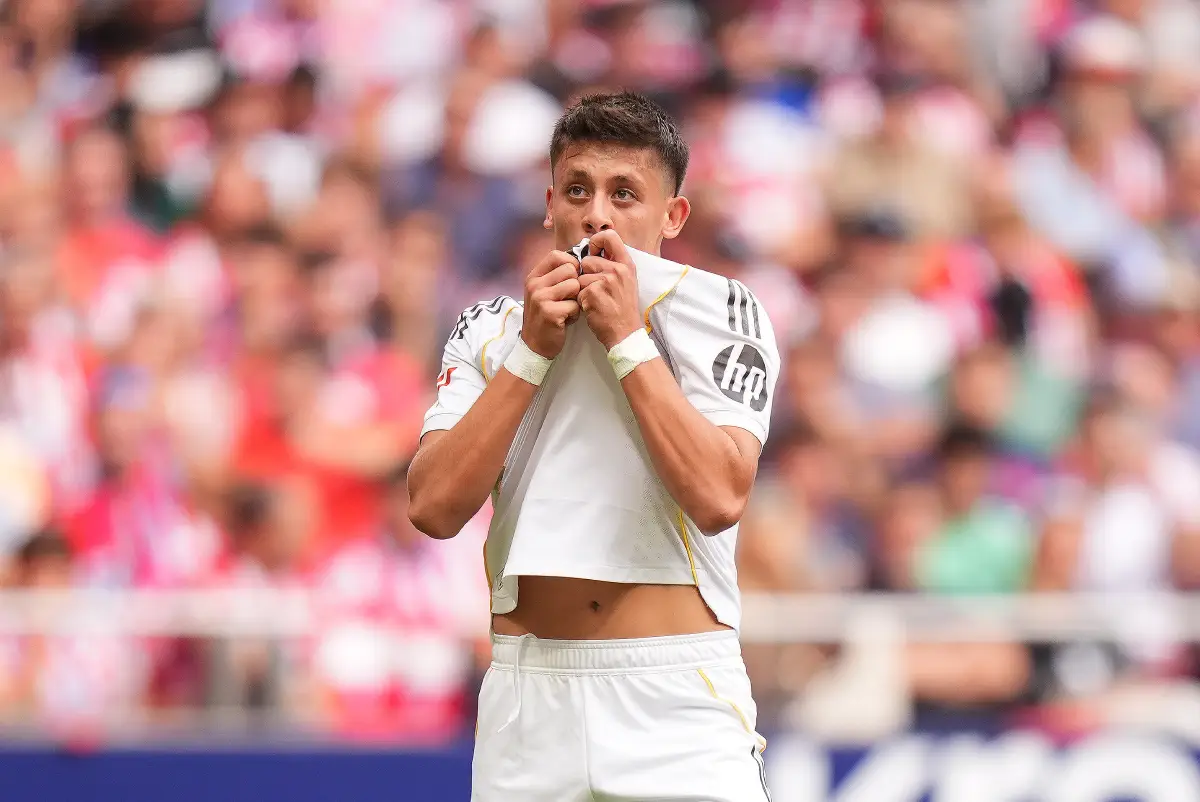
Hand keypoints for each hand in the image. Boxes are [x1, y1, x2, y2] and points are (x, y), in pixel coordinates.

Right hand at [521, 250, 580, 357]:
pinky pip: (575, 305)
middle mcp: (534, 284)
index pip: (556, 255)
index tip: (571, 278)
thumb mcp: (543, 291)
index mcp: (533, 276)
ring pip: (575, 286)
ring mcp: (541, 298)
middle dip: (575, 284)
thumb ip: (555, 276)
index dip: (570, 264)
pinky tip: (565, 320)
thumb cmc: (545, 316)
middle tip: (567, 299)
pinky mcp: (550, 313)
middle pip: (570, 270)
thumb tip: (579, 261)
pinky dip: (575, 314)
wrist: (534, 345)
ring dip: (576, 300)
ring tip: (566, 309)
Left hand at [578, 230, 642, 349]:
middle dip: (586, 275)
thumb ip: (613, 264)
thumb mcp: (627, 281)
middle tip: (597, 289)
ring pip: (580, 277)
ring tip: (596, 300)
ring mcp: (605, 281)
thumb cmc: (623, 308)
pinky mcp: (593, 293)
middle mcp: (618, 269)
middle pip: (587, 260)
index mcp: (627, 264)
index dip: (596, 241)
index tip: (593, 253)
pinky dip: (581, 301)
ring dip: (582, 289)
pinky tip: (593, 308)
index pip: (609, 236)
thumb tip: (593, 250)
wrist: (625, 333)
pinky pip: (577, 291)